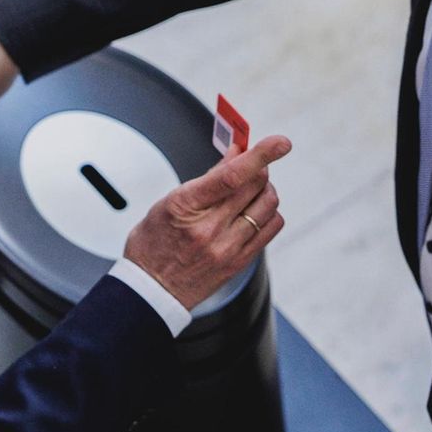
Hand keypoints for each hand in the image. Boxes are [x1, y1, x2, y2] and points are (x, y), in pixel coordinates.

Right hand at [123, 136, 290, 310]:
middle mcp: (209, 229)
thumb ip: (207, 178)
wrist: (151, 289)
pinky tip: (253, 212)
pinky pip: (271, 227)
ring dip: (264, 190)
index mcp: (185, 207)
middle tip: (252, 164)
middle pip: (255, 186)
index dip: (260, 155)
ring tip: (250, 191)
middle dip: (258, 167)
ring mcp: (227, 247)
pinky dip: (268, 213)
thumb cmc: (154, 243)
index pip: (231, 176)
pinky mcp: (240, 261)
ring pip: (268, 205)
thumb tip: (236, 154)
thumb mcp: (170, 202)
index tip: (280, 142)